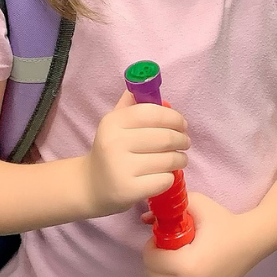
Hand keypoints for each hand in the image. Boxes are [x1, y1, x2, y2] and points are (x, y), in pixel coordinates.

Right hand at [83, 90, 189, 217]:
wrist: (91, 186)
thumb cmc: (110, 150)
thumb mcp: (114, 124)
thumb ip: (131, 105)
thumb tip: (150, 86)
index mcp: (112, 122)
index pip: (152, 113)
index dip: (174, 118)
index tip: (182, 124)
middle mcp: (114, 143)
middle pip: (164, 137)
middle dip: (182, 139)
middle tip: (185, 142)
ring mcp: (121, 168)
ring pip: (167, 159)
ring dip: (181, 159)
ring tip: (180, 159)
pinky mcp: (129, 190)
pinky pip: (164, 180)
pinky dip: (170, 177)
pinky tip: (165, 175)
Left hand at [142, 192, 258, 276]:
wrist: (251, 242)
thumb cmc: (224, 223)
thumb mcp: (197, 205)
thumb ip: (168, 209)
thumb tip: (144, 218)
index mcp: (188, 265)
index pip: (152, 261)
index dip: (152, 247)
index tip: (161, 239)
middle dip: (154, 261)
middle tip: (166, 250)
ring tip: (171, 264)